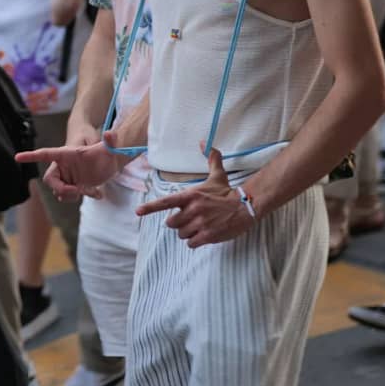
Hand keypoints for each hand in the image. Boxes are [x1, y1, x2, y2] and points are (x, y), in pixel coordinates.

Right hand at [17, 134, 122, 201]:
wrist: (109, 163)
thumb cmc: (104, 151)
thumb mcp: (108, 147)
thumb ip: (110, 141)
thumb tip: (110, 133)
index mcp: (66, 154)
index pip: (45, 154)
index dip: (31, 156)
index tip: (17, 157)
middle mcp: (64, 167)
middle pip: (51, 180)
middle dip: (61, 188)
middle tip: (76, 191)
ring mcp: (68, 178)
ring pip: (61, 191)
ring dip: (73, 195)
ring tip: (91, 191)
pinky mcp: (75, 187)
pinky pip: (72, 196)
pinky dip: (84, 196)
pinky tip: (98, 194)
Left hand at [136, 147, 254, 247]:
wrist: (246, 206)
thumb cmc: (228, 191)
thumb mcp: (217, 174)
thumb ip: (210, 158)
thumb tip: (204, 142)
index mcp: (190, 195)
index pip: (166, 202)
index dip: (150, 208)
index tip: (138, 212)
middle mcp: (193, 209)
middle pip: (171, 223)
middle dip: (177, 223)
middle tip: (188, 219)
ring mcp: (200, 223)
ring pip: (181, 234)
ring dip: (187, 232)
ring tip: (198, 226)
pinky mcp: (208, 236)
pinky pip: (191, 243)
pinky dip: (194, 241)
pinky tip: (202, 235)